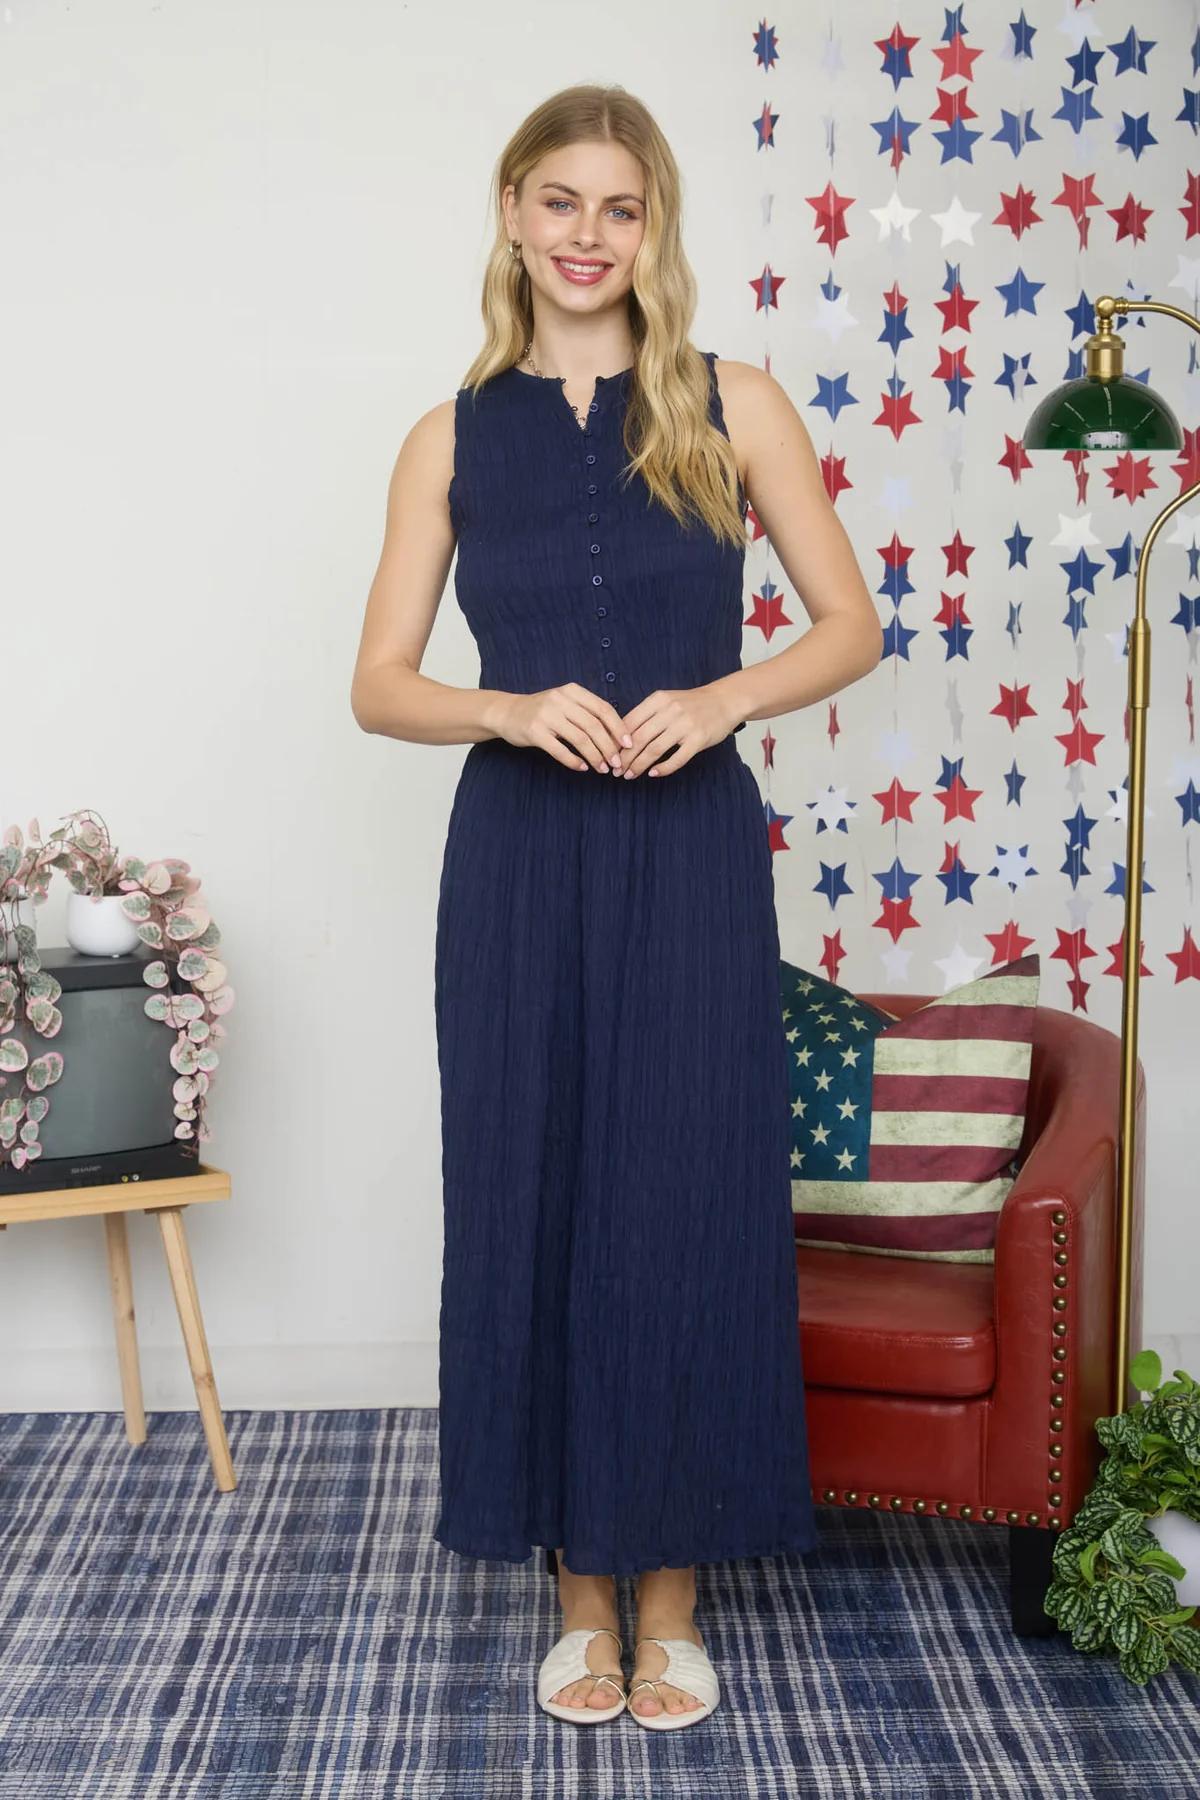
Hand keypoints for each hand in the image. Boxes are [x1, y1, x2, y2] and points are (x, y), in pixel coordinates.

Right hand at [489, 683, 632, 774]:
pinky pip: (560, 750)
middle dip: (609, 747)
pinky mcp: (535, 732)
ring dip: (595, 756)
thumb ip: (587, 712)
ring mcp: (546, 716)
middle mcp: (560, 700)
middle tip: (617, 763)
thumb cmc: (542, 710)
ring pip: (579, 739)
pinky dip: (574, 761)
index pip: (602, 709)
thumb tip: (617, 735)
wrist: (507, 712)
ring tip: (603, 769)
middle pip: (593, 726)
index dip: (618, 728)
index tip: (629, 744)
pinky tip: (582, 768)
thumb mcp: (565, 702)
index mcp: (572, 691)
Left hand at [615, 684, 739, 778]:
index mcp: (658, 700)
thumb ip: (646, 715)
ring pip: (654, 750)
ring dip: (638, 765)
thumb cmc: (692, 704)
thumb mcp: (667, 700)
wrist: (725, 700)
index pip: (630, 722)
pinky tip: (653, 774)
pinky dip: (663, 768)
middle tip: (615, 771)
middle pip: (638, 738)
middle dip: (624, 758)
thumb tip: (620, 737)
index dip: (616, 742)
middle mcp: (670, 711)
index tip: (608, 755)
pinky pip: (677, 758)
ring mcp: (685, 725)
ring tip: (629, 775)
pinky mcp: (698, 739)